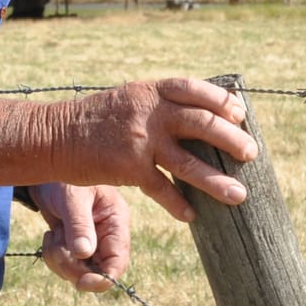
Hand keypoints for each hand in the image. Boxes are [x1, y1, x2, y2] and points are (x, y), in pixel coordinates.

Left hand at [30, 182, 129, 292]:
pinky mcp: (75, 244)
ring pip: (79, 271)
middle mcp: (107, 235)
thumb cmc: (62, 177)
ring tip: (53, 234)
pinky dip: (53, 255)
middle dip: (73, 266)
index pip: (118, 261)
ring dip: (60, 259)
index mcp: (115, 222)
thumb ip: (79, 225)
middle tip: (56, 244)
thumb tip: (84, 254)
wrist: (43, 168)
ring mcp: (91, 241)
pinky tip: (50, 235)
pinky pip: (66, 265)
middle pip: (97, 272)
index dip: (103, 279)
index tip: (81, 283)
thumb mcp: (72, 198)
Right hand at [50, 79, 256, 221]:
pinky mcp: (128, 168)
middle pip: (202, 124)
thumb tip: (199, 113)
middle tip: (251, 154)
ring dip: (217, 180)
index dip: (222, 100)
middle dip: (232, 140)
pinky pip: (162, 188)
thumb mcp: (129, 99)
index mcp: (151, 91)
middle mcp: (150, 113)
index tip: (240, 113)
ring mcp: (140, 141)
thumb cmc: (95, 119)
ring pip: (189, 162)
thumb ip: (159, 103)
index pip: (196, 90)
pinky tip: (192, 215)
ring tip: (239, 195)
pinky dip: (178, 203)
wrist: (54, 135)